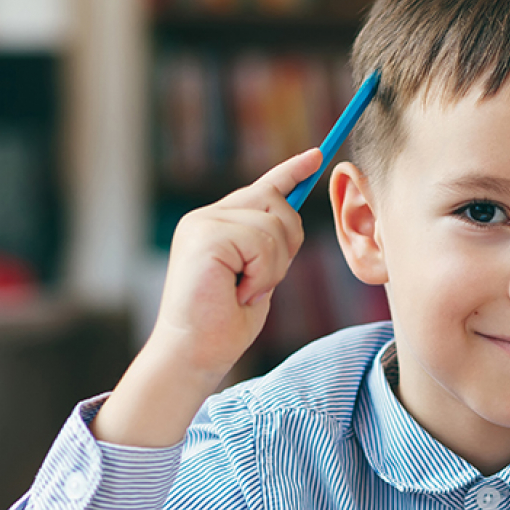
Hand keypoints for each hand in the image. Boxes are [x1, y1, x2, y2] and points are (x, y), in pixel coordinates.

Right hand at [151, 149, 320, 380]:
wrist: (194, 353)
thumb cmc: (224, 324)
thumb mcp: (256, 277)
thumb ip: (267, 247)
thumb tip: (290, 218)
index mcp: (217, 224)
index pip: (261, 188)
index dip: (291, 172)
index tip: (315, 157)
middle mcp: (207, 217)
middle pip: (278, 205)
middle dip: (287, 245)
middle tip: (261, 282)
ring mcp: (204, 224)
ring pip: (274, 227)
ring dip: (273, 269)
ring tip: (246, 291)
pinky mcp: (206, 237)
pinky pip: (262, 244)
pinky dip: (262, 276)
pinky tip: (240, 293)